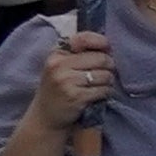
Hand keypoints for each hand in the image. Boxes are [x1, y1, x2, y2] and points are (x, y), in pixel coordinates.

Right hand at [0, 30, 111, 155]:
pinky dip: (105, 93)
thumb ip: (80, 54)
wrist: (45, 117)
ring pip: (105, 75)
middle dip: (109, 67)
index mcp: (56, 54)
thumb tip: (110, 46)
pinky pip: (103, 90)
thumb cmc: (59, 89)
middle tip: (103, 74)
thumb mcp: (61, 67)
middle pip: (102, 58)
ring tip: (97, 86)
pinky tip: (95, 96)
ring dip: (107, 82)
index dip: (101, 42)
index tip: (107, 48)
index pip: (84, 38)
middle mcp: (59, 65)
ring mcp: (66, 81)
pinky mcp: (75, 96)